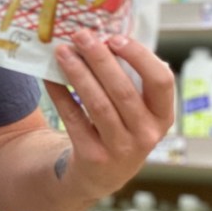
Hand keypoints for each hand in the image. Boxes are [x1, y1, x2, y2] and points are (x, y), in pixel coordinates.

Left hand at [45, 30, 174, 198]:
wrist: (101, 175)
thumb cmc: (119, 127)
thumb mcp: (136, 109)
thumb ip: (128, 78)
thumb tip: (101, 36)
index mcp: (162, 115)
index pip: (161, 81)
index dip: (139, 56)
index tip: (114, 38)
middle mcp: (147, 134)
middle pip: (123, 90)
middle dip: (99, 59)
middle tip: (80, 35)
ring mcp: (121, 149)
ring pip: (97, 104)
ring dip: (77, 74)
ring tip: (62, 51)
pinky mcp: (94, 156)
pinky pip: (74, 119)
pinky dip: (60, 95)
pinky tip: (49, 76)